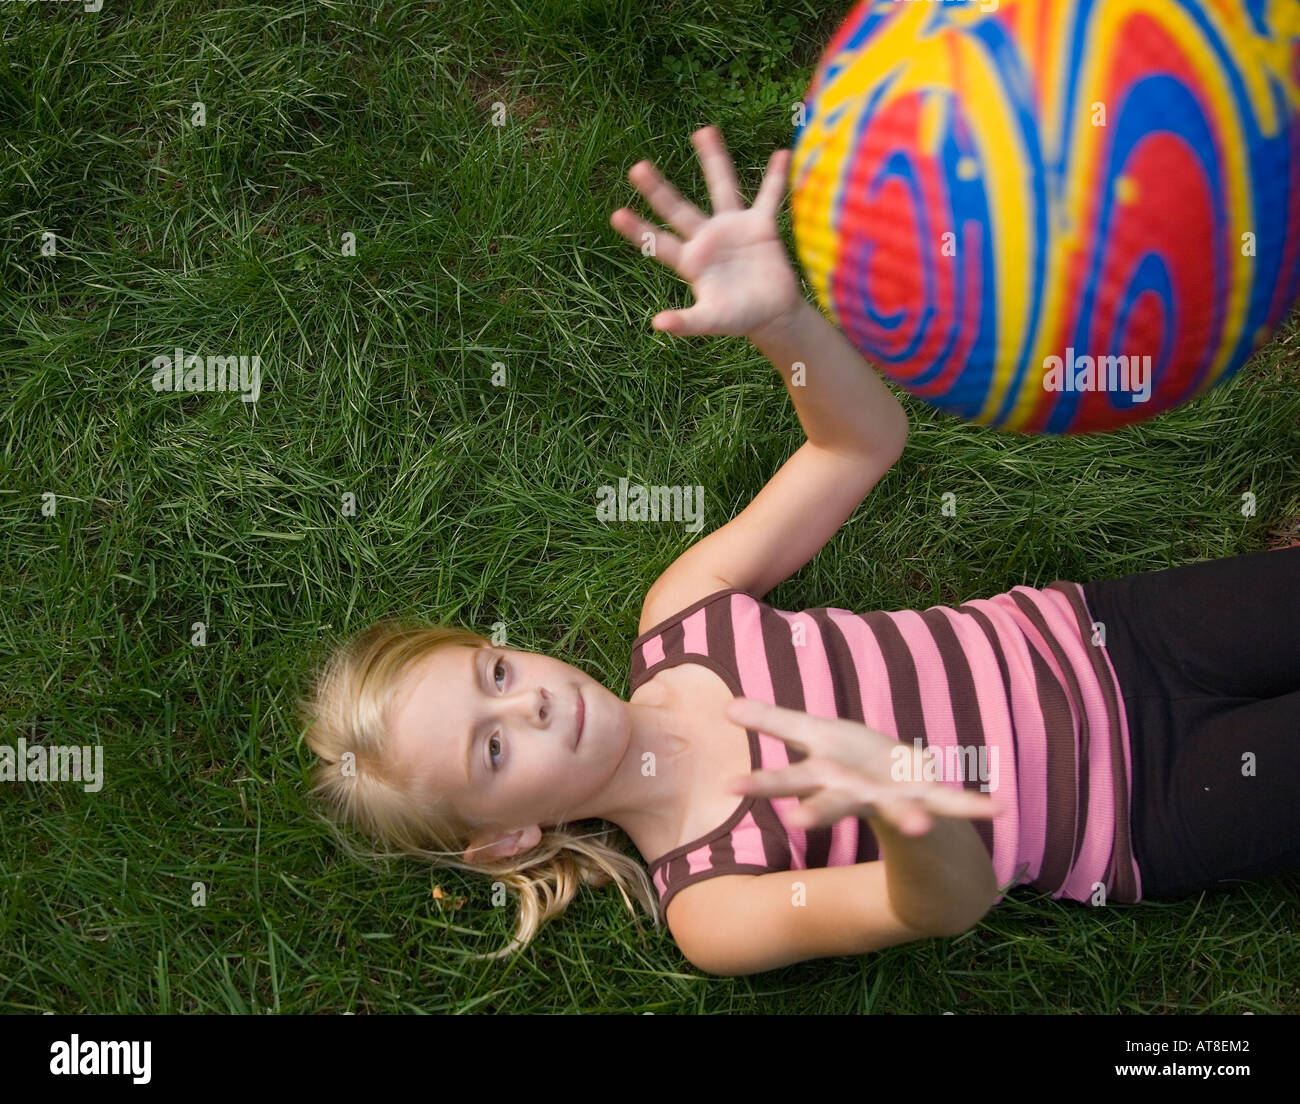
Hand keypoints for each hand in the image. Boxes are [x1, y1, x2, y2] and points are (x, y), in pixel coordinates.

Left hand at [609, 125, 804, 338]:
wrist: (772, 315)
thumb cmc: (739, 318)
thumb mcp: (711, 320)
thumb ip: (686, 322)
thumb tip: (658, 324)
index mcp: (690, 261)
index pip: (660, 242)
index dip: (640, 231)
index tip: (616, 214)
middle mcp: (706, 238)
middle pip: (678, 209)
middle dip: (658, 189)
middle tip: (636, 167)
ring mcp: (732, 228)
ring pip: (721, 188)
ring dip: (713, 160)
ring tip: (703, 130)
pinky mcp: (760, 226)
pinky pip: (769, 196)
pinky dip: (776, 178)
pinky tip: (780, 155)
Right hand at [722, 697, 1003, 835]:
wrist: (899, 800)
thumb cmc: (851, 763)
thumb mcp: (813, 735)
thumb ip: (773, 720)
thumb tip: (725, 704)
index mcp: (827, 779)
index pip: (788, 780)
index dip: (761, 783)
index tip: (730, 788)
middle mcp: (858, 796)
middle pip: (834, 803)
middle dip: (818, 813)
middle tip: (797, 823)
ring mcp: (894, 801)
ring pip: (896, 811)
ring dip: (908, 818)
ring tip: (919, 825)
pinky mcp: (930, 800)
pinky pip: (955, 804)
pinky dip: (976, 805)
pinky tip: (999, 805)